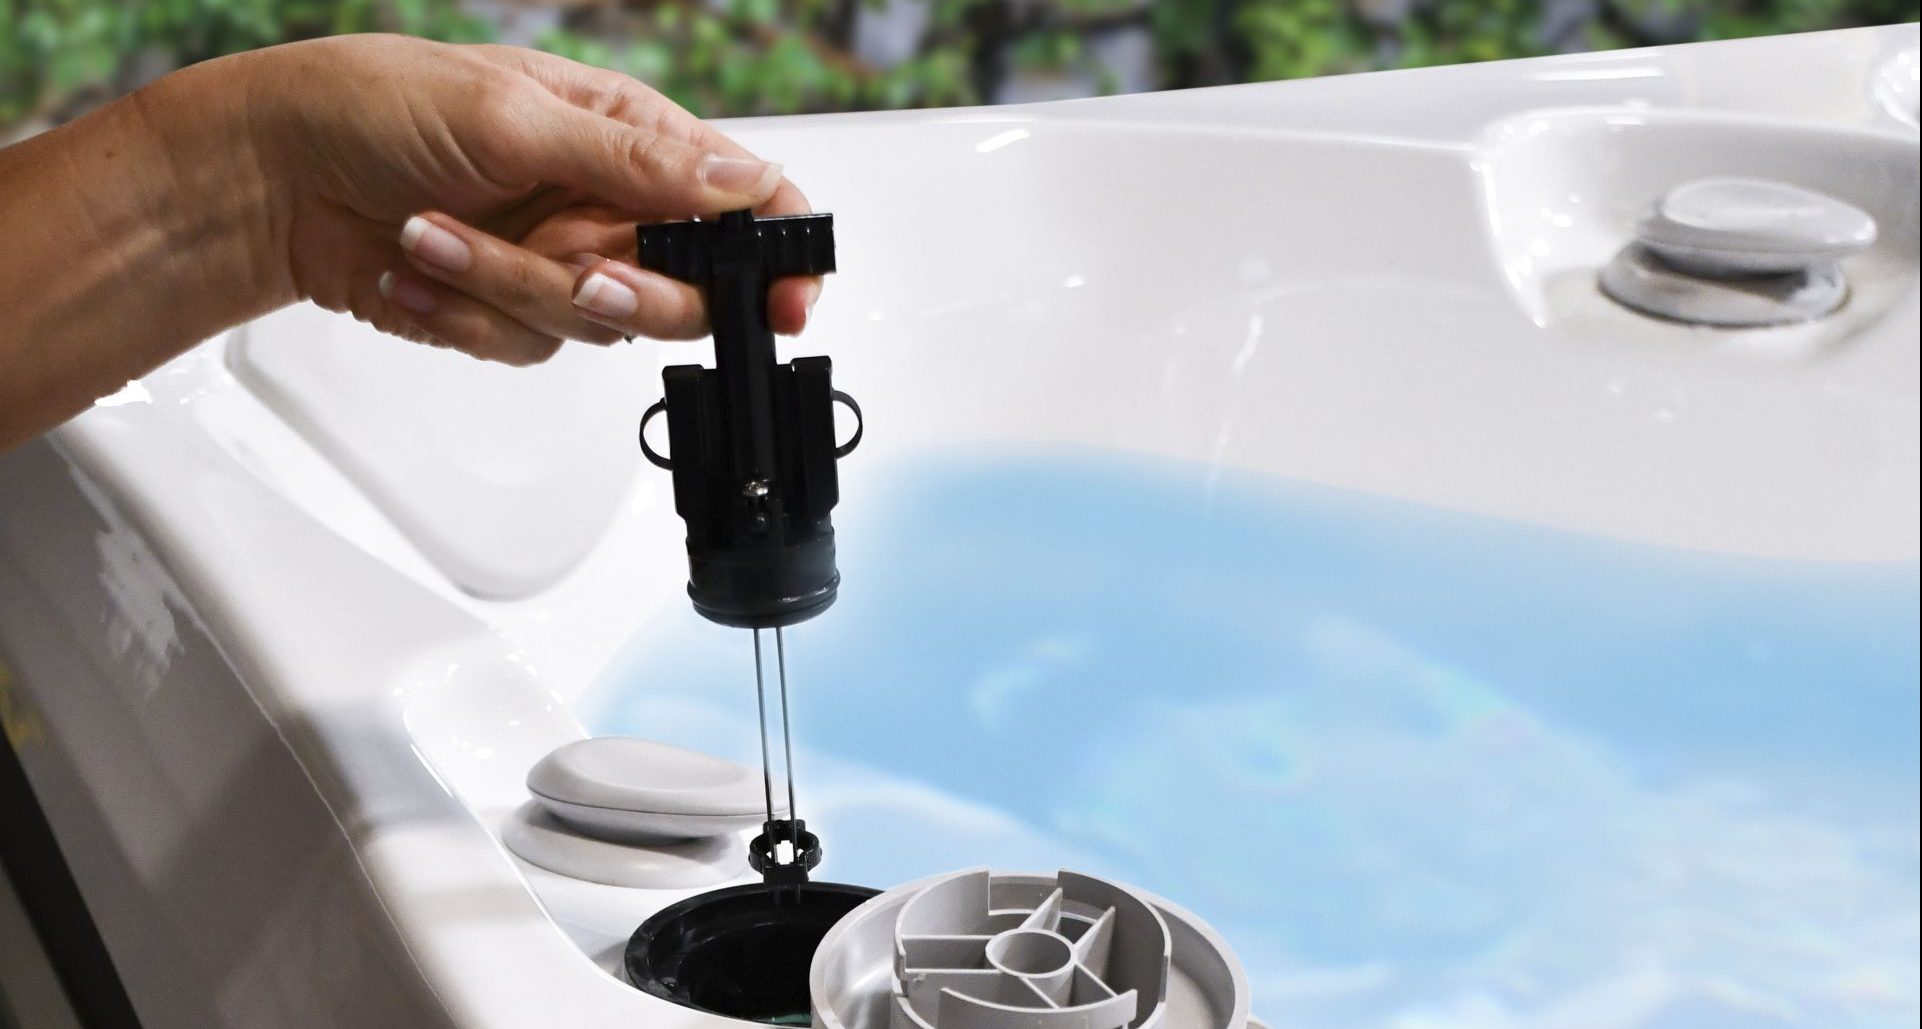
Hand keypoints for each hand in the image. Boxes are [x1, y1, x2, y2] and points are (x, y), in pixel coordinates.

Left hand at [242, 35, 820, 363]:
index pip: (745, 200)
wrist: (272, 176)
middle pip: (687, 291)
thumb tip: (740, 182)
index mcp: (630, 137)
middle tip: (578, 274)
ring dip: (507, 288)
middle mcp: (608, 205)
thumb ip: (636, 163)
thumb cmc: (377, 107)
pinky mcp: (509, 311)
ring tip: (434, 235)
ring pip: (597, 328)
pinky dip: (464, 315)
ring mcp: (560, 262)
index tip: (785, 302)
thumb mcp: (516, 118)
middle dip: (625, 293)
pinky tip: (415, 270)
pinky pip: (527, 348)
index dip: (781, 253)